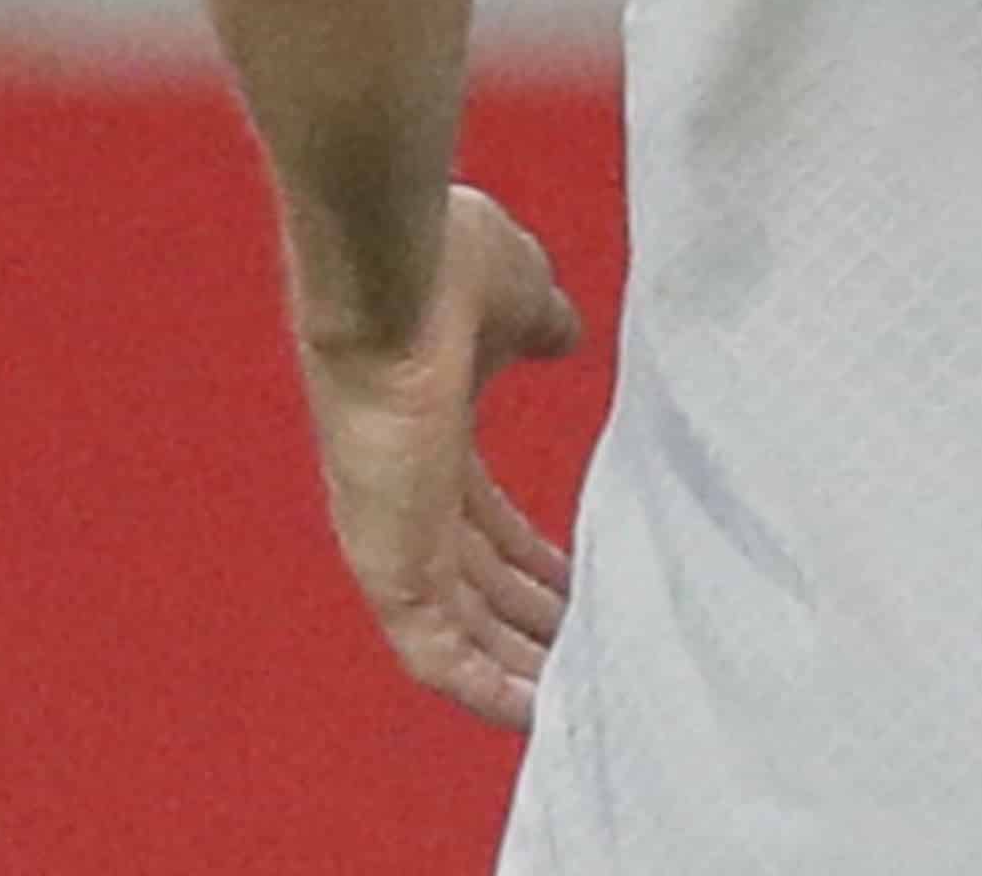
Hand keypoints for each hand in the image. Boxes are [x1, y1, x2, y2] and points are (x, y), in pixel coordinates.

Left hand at [297, 185, 583, 729]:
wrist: (399, 267)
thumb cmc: (448, 269)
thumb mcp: (521, 300)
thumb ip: (542, 328)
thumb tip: (561, 336)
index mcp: (432, 440)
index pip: (484, 525)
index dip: (536, 561)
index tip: (586, 585)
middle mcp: (405, 496)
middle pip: (475, 586)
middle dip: (532, 625)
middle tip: (594, 658)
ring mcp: (392, 531)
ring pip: (458, 628)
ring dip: (513, 668)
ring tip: (577, 703)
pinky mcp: (388, 561)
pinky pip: (432, 649)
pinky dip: (479, 686)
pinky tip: (530, 715)